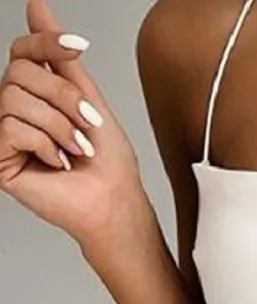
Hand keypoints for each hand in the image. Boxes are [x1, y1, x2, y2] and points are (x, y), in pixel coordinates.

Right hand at [0, 0, 151, 251]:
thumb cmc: (108, 161)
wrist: (115, 201)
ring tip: (76, 149)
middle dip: (64, 98)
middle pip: (20, 72)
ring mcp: (3, 134)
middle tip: (88, 126)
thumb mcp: (88, 99)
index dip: (48, 43)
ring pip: (15, 99)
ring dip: (58, 126)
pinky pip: (10, 127)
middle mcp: (13, 109)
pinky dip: (44, 145)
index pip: (24, 51)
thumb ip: (60, 58)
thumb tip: (37, 6)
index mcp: (34, 94)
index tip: (80, 46)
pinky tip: (59, 163)